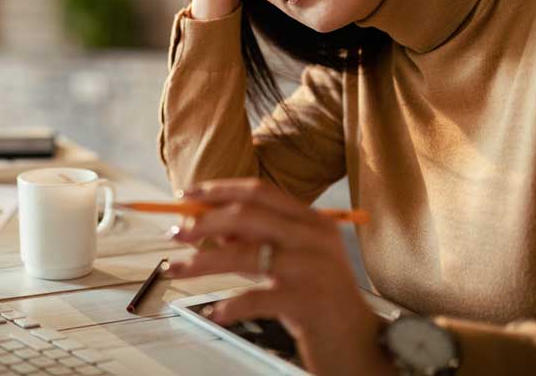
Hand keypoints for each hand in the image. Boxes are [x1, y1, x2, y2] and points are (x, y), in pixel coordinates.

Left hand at [166, 178, 396, 375]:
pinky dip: (230, 305)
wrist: (359, 345)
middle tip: (175, 233)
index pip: (260, 191)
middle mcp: (315, 238)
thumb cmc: (318, 301)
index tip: (186, 193)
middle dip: (204, 222)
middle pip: (248, 216)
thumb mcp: (288, 263)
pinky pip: (257, 298)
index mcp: (312, 221)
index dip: (219, 189)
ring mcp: (313, 269)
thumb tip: (208, 225)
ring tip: (176, 269)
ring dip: (203, 262)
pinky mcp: (309, 302)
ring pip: (245, 254)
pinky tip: (215, 312)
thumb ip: (254, 242)